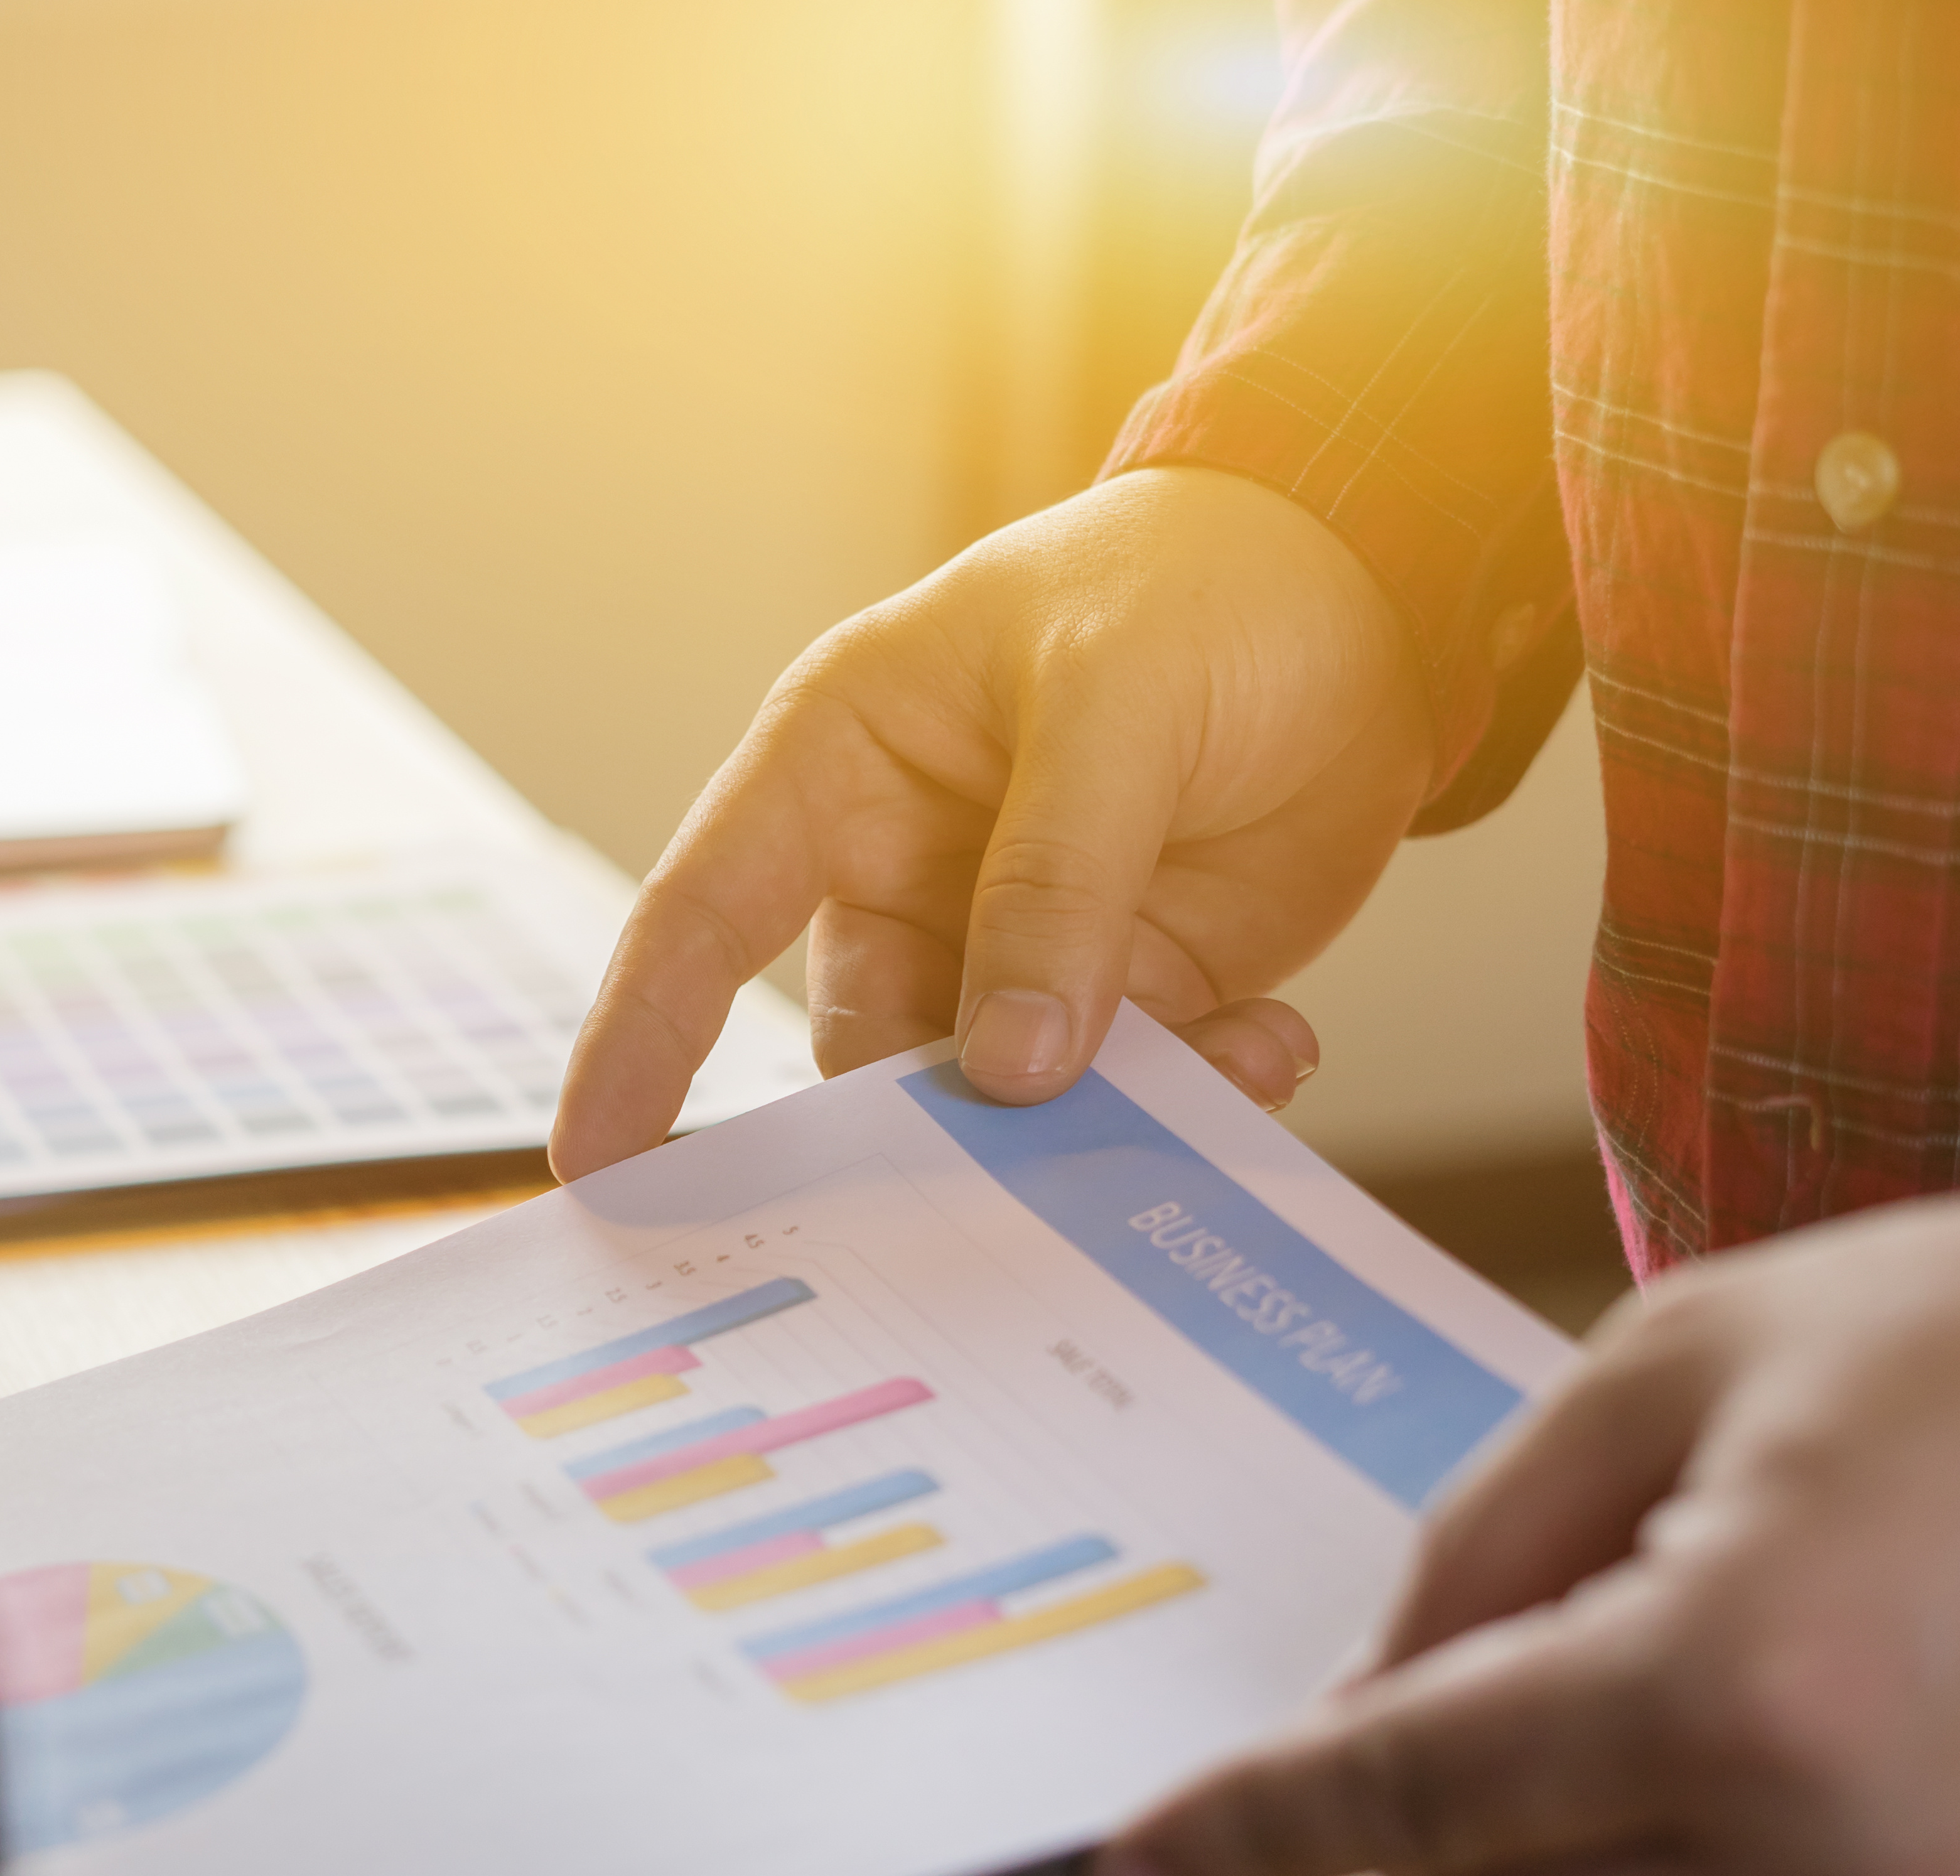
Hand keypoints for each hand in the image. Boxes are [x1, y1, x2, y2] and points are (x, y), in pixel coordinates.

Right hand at [547, 466, 1431, 1178]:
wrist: (1370, 587)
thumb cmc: (1198, 586)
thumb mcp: (1116, 699)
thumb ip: (1056, 880)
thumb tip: (1008, 1070)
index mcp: (836, 769)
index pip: (698, 918)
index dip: (636, 1042)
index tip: (589, 1162)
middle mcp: (902, 874)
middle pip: (859, 1053)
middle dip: (920, 1136)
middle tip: (991, 1205)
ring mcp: (1010, 946)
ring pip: (993, 1100)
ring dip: (1092, 1122)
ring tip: (1214, 1072)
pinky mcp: (1121, 993)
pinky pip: (1122, 1095)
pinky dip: (1193, 1097)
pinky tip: (1269, 1046)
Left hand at [1092, 1144, 1959, 1875]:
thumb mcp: (1680, 1357)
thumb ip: (1486, 1544)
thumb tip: (1366, 1702)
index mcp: (1736, 1684)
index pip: (1407, 1799)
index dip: (1247, 1836)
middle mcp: (1844, 1854)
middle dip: (1435, 1816)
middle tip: (1513, 1658)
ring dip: (1594, 1842)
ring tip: (1718, 1650)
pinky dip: (1741, 1871)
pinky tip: (1842, 1718)